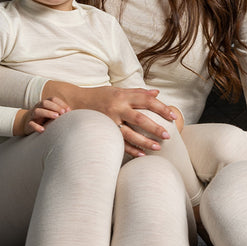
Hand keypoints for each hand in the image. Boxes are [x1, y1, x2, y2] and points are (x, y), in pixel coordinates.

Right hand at [13, 97, 69, 135]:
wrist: (27, 123)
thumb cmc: (44, 118)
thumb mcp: (52, 113)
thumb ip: (62, 112)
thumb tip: (76, 113)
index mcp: (45, 104)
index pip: (52, 99)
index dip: (61, 103)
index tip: (69, 110)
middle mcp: (38, 107)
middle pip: (45, 103)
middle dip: (55, 107)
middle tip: (63, 113)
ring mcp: (32, 115)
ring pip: (37, 111)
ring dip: (47, 113)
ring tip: (56, 117)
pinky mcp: (28, 124)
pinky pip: (31, 124)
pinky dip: (36, 127)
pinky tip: (43, 130)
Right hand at [48, 81, 179, 156]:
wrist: (73, 101)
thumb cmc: (100, 96)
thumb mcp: (118, 90)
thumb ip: (137, 92)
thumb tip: (157, 93)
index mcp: (123, 96)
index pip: (146, 100)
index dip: (161, 108)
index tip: (173, 116)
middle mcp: (116, 107)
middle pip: (140, 118)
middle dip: (155, 127)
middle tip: (168, 135)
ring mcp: (108, 120)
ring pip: (129, 133)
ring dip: (144, 141)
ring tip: (157, 147)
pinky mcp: (102, 130)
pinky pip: (117, 142)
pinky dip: (129, 149)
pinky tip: (140, 154)